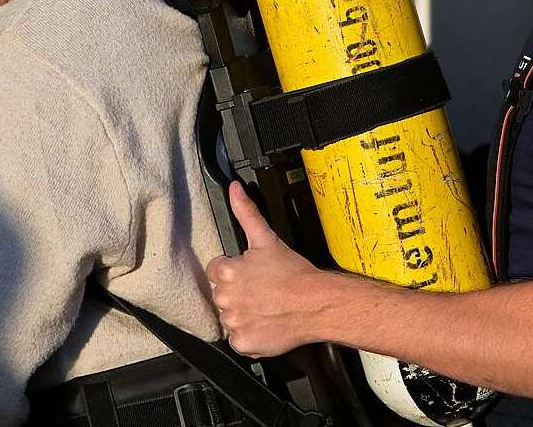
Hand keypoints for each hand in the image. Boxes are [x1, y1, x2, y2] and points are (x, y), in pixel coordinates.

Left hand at [205, 182, 330, 356]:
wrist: (316, 303)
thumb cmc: (294, 273)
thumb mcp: (266, 238)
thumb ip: (245, 211)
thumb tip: (234, 189)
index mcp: (227, 272)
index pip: (216, 271)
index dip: (234, 271)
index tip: (250, 274)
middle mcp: (226, 298)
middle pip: (222, 295)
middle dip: (238, 292)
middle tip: (261, 290)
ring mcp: (234, 322)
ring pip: (229, 318)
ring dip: (243, 314)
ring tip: (265, 307)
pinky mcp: (243, 342)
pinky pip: (238, 341)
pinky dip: (249, 336)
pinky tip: (265, 324)